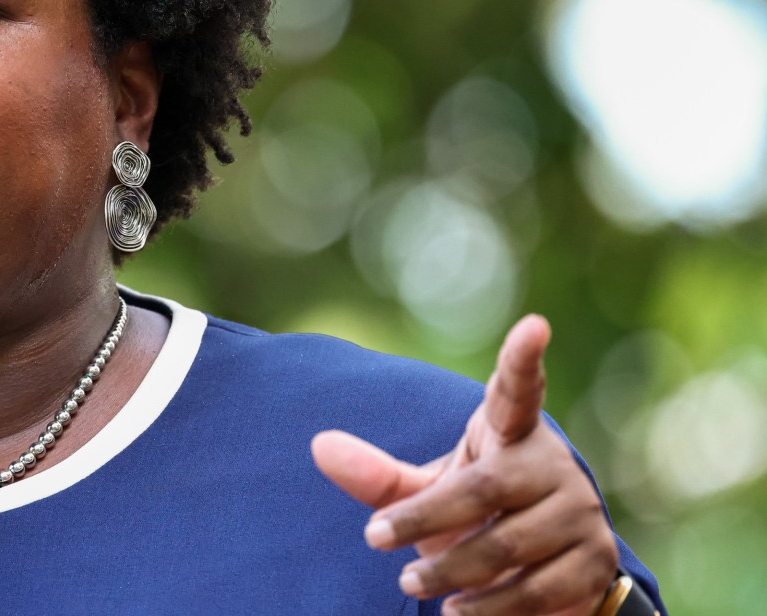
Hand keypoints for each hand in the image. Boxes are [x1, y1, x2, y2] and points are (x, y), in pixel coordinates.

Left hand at [311, 316, 618, 615]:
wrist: (546, 579)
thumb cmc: (473, 518)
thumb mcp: (426, 492)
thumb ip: (377, 476)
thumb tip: (318, 445)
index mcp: (510, 432)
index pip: (517, 391)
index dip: (523, 359)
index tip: (534, 325)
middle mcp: (552, 465)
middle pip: (487, 485)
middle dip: (428, 517)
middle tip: (377, 541)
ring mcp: (579, 513)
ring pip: (509, 542)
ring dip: (454, 570)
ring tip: (414, 586)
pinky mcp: (595, 563)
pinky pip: (538, 589)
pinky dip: (491, 606)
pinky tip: (458, 612)